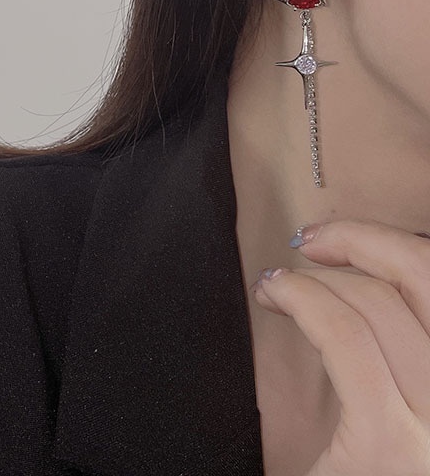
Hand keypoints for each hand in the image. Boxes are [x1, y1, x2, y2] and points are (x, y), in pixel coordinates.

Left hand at [252, 219, 429, 475]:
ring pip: (384, 304)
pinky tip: (277, 296)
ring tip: (280, 282)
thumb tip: (370, 289)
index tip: (350, 242)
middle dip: (368, 241)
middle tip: (314, 240)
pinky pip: (346, 335)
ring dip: (324, 275)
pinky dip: (306, 299)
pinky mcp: (392, 450)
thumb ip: (405, 364)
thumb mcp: (414, 421)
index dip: (401, 251)